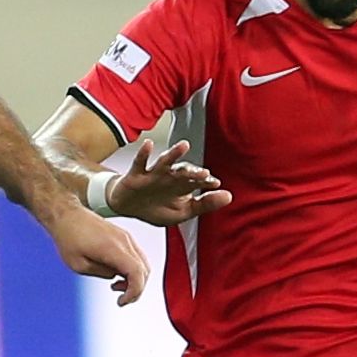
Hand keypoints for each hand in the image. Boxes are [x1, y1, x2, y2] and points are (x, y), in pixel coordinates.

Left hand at [43, 202, 150, 306]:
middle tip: (121, 298)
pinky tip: (117, 274)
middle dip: (136, 289)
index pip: (136, 273)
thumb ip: (102, 273)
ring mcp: (126, 237)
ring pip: (143, 264)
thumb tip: (116, 276)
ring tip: (117, 286)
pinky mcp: (124, 236)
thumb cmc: (68, 238)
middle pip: (144, 271)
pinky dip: (133, 269)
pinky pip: (136, 256)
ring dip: (135, 279)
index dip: (134, 292)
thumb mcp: (80, 265)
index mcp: (113, 248)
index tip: (122, 301)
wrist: (66, 215)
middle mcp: (124, 241)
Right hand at [105, 140, 232, 226]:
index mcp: (182, 186)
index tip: (214, 183)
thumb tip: (229, 196)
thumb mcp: (182, 212)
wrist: (127, 206)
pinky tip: (148, 145)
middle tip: (202, 173)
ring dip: (174, 154)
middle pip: (183, 172)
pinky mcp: (136, 175)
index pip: (197, 182)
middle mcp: (170, 177)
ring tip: (184, 146)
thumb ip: (205, 205)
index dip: (206, 182)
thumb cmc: (156, 207)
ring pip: (165, 162)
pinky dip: (143, 153)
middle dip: (192, 172)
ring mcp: (153, 174)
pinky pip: (140, 162)